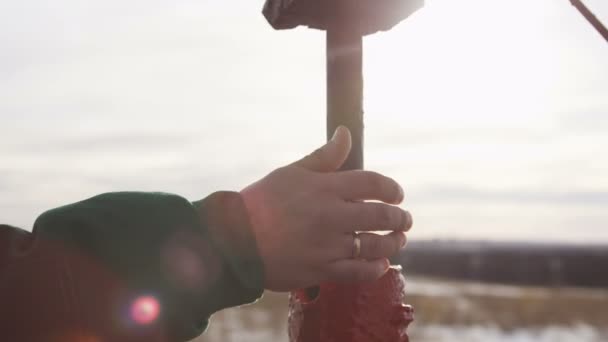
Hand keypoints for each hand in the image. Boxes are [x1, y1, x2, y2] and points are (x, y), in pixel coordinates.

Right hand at [240, 126, 412, 291]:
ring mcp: (327, 245)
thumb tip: (345, 133)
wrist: (233, 240)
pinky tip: (381, 264)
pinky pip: (358, 272)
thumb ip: (323, 157)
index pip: (372, 182)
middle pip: (380, 215)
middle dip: (400, 218)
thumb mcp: (291, 172)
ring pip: (374, 245)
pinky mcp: (321, 270)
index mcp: (324, 187)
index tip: (398, 194)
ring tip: (399, 240)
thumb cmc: (260, 202)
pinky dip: (375, 269)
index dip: (391, 188)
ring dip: (393, 242)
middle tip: (405, 220)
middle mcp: (330, 215)